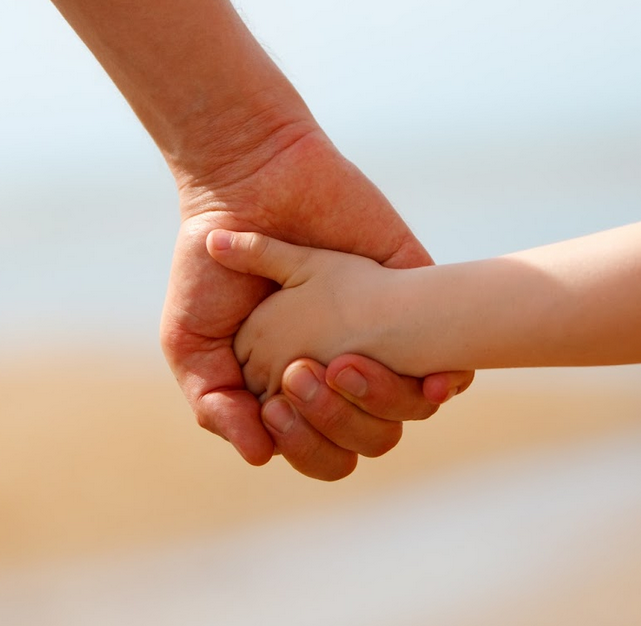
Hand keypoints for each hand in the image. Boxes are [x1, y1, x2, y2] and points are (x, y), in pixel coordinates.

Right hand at [161, 124, 471, 479]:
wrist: (245, 184)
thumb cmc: (211, 264)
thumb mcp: (191, 341)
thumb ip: (215, 404)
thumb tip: (261, 456)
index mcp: (294, 389)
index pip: (320, 451)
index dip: (304, 445)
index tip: (274, 408)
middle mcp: (341, 370)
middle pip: (366, 440)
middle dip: (334, 424)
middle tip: (299, 375)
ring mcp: (382, 336)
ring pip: (408, 410)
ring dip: (376, 401)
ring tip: (337, 363)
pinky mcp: (415, 297)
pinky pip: (449, 362)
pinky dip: (439, 382)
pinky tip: (424, 376)